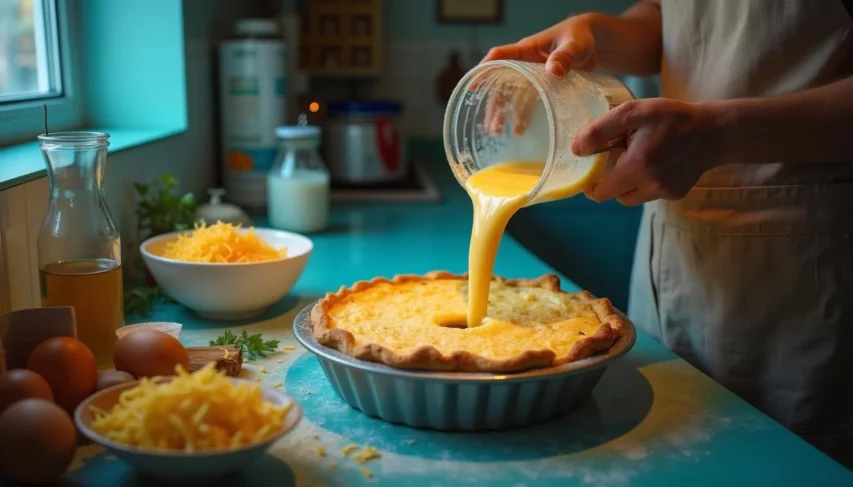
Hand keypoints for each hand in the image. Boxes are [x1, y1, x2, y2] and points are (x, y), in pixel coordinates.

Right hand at [480, 15, 598, 134]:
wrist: (593, 43)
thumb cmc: (580, 38)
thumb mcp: (575, 45)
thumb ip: (565, 56)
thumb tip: (553, 70)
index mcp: (527, 49)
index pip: (501, 56)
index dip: (485, 70)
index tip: (473, 85)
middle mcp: (525, 63)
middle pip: (502, 83)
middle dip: (494, 104)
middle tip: (491, 126)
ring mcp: (532, 76)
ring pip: (512, 95)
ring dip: (505, 113)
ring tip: (498, 132)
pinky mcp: (542, 86)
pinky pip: (528, 101)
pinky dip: (523, 116)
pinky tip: (520, 130)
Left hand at [572, 99, 723, 204]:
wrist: (715, 131)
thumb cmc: (672, 117)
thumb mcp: (633, 112)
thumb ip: (600, 130)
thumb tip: (576, 149)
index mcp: (637, 166)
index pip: (601, 192)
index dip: (591, 184)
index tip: (591, 171)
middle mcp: (651, 185)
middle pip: (615, 196)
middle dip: (610, 182)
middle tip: (615, 160)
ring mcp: (665, 193)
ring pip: (632, 197)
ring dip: (628, 183)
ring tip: (638, 158)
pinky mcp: (676, 194)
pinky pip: (650, 193)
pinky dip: (646, 182)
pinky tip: (657, 162)